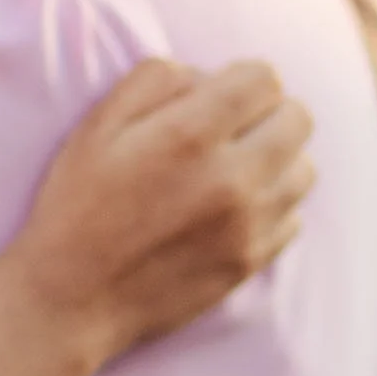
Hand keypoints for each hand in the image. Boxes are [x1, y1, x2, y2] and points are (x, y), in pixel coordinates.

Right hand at [11, 59, 314, 363]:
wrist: (72, 299)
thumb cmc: (77, 205)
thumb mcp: (96, 126)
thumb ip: (154, 80)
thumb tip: (205, 76)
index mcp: (191, 136)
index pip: (266, 79)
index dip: (243, 78)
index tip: (220, 94)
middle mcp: (232, 179)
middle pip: (298, 119)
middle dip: (269, 113)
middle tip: (232, 129)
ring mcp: (248, 226)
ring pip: (304, 170)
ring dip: (277, 160)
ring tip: (235, 170)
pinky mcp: (250, 263)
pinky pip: (293, 218)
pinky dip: (272, 207)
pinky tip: (232, 211)